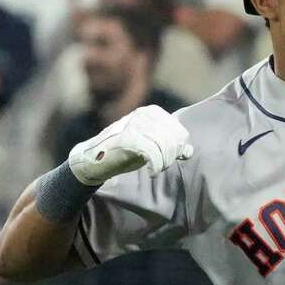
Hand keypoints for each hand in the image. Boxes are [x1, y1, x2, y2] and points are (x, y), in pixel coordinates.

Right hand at [68, 104, 193, 185]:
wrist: (95, 160)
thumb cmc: (125, 152)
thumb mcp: (152, 146)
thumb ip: (171, 145)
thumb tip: (189, 151)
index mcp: (153, 112)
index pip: (181, 133)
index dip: (178, 149)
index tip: (167, 159)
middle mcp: (144, 114)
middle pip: (174, 140)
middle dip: (171, 157)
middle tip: (161, 166)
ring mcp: (134, 124)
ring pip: (165, 146)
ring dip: (164, 162)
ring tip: (155, 169)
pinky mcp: (127, 137)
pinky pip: (153, 153)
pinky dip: (156, 166)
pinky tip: (151, 172)